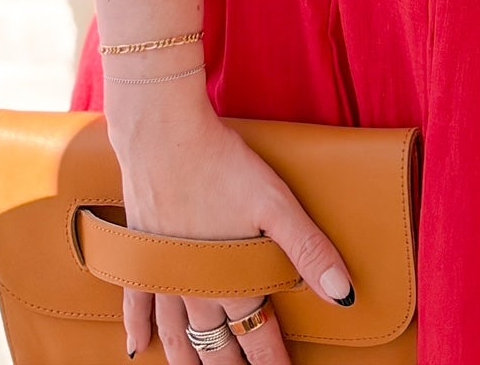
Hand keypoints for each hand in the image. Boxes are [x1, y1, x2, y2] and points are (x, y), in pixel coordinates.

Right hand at [109, 91, 356, 362]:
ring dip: (191, 361)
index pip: (260, 338)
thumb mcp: (276, 204)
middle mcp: (196, 289)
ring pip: (177, 337)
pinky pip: (135, 306)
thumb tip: (344, 297)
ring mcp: (163, 275)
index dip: (274, 363)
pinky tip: (138, 350)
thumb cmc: (224, 165)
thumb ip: (309, 251)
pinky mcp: (140, 255)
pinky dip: (137, 332)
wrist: (164, 137)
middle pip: (218, 347)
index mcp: (232, 281)